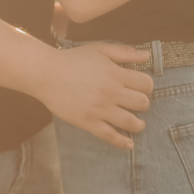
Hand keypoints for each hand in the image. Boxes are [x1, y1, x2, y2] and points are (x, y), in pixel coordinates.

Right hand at [32, 43, 152, 149]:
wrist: (47, 73)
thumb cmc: (73, 59)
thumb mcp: (100, 50)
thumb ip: (125, 53)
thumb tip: (147, 55)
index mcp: (115, 74)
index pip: (146, 84)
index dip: (146, 86)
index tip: (141, 87)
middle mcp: (111, 92)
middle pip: (142, 103)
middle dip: (143, 103)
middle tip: (135, 103)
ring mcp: (100, 109)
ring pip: (131, 122)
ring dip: (138, 124)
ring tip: (137, 123)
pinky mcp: (89, 122)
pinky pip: (111, 136)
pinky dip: (123, 142)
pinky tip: (129, 144)